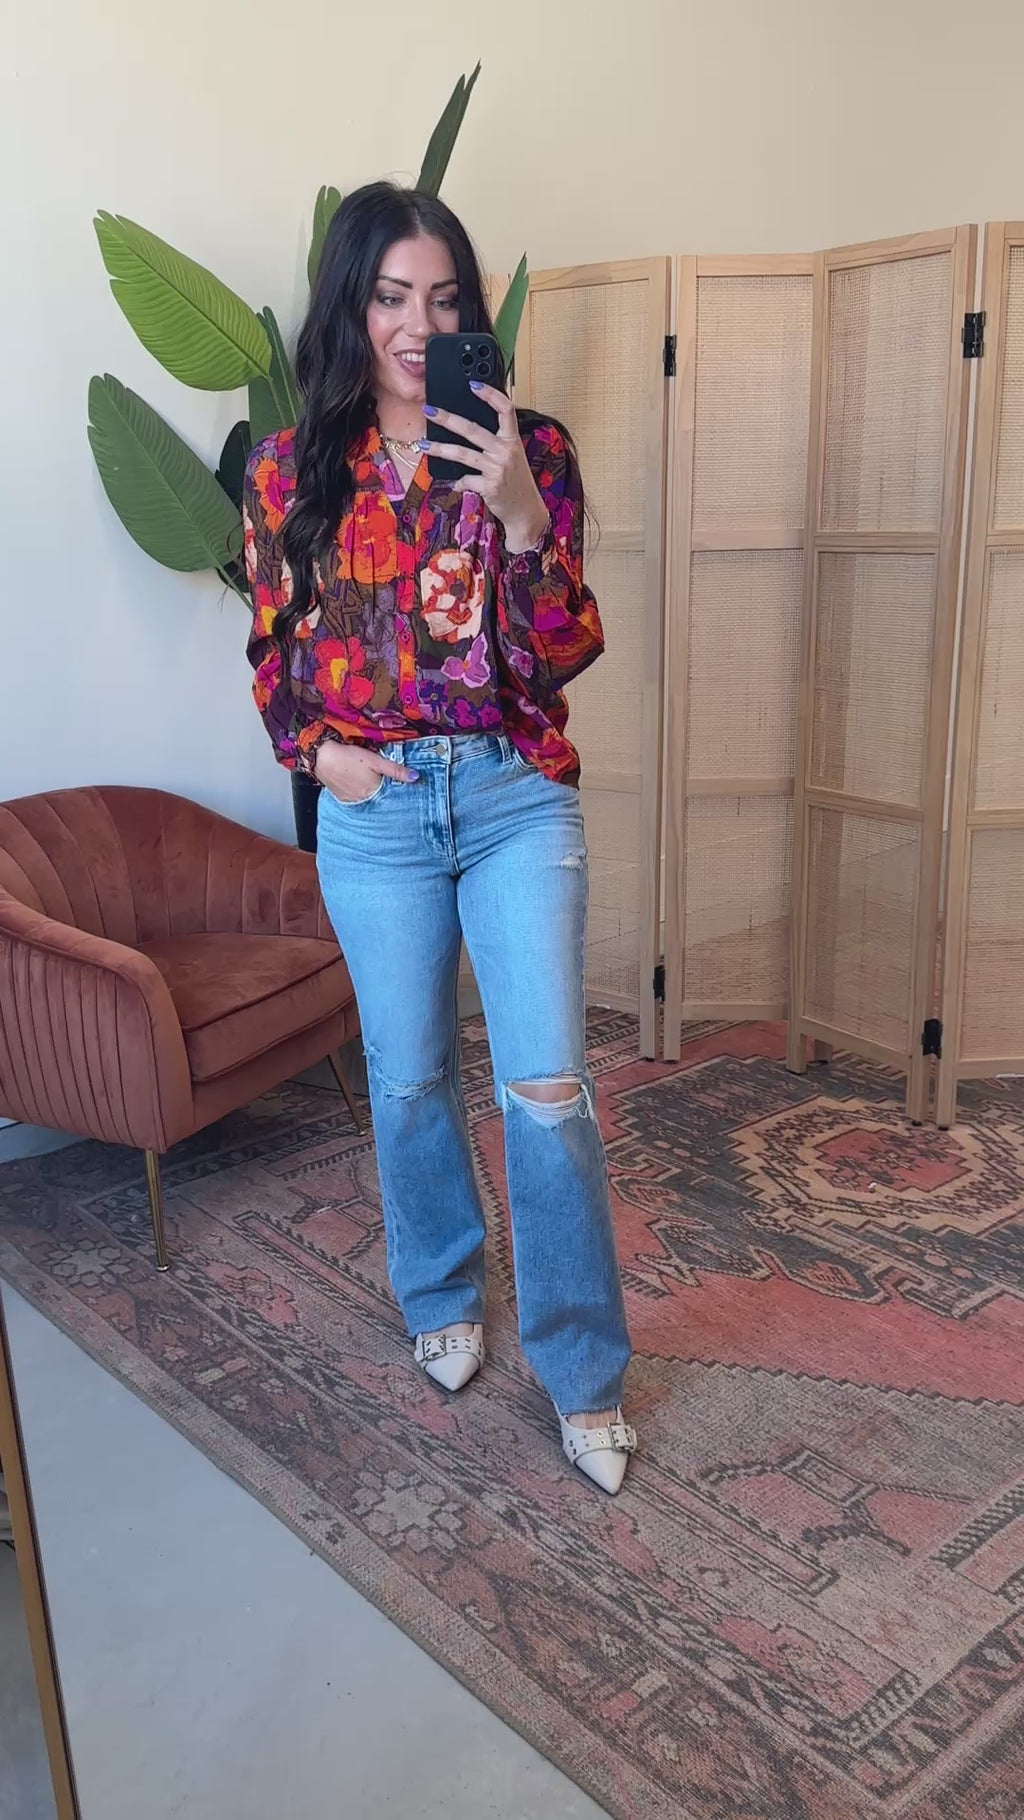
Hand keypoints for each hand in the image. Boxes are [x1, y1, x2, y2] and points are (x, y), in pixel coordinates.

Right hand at [314, 740, 418, 802]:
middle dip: (383, 790)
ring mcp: (352, 801)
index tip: (398, 783)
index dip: (395, 787)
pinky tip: (357, 783)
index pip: (391, 794)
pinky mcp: (342, 799)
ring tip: (368, 780)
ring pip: (368, 798)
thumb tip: (415, 777)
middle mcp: (364, 799)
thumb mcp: (375, 760)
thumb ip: (395, 770)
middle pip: (379, 797)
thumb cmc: (348, 756)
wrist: (322, 757)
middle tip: (381, 779)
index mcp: (374, 791)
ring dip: (371, 792)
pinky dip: (359, 793)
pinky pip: (356, 799)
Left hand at [420, 384, 549, 553]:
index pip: (505, 410)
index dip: (490, 395)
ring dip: (439, 448)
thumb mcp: (513, 458)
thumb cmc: (517, 483)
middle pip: (472, 429)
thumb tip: (467, 431)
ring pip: (462, 454)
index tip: (473, 384)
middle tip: (429, 410)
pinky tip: (456, 483)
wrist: (527, 512)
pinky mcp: (489, 486)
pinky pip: (465, 480)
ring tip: (423, 445)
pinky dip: (458, 482)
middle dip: (447, 419)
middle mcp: (505, 451)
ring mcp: (497, 469)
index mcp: (512, 440)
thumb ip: (496, 443)